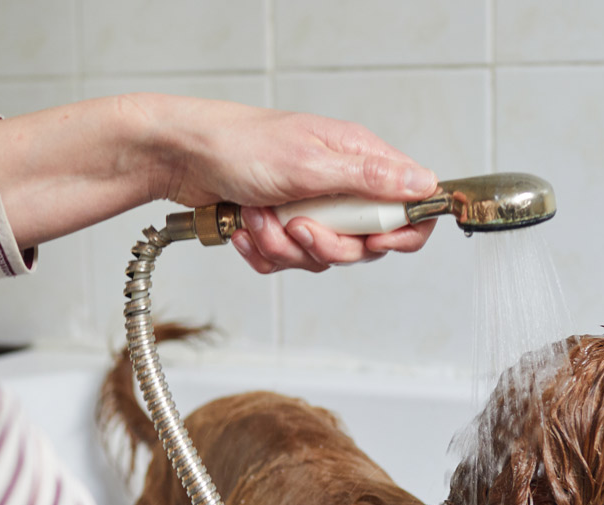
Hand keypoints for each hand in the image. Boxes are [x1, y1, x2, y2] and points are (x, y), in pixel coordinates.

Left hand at [142, 95, 438, 273]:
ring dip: (285, 247)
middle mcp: (340, 184)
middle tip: (298, 226)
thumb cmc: (238, 145)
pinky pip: (289, 261)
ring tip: (258, 217)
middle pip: (366, 242)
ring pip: (324, 256)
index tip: (375, 241)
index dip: (402, 231)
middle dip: (327, 244)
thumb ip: (370, 179)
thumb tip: (425, 184)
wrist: (179, 156)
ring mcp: (311, 207)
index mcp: (358, 159)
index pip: (409, 203)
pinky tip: (245, 227)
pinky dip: (264, 251)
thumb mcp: (311, 163)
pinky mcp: (283, 226)